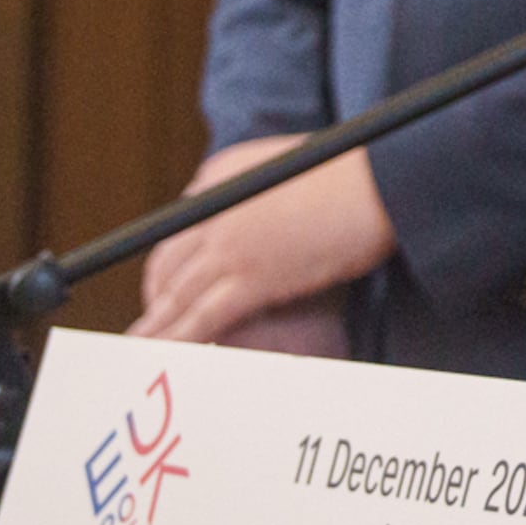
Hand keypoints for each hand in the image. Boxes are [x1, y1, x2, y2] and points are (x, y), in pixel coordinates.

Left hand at [130, 137, 396, 345]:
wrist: (385, 177)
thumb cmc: (358, 170)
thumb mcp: (294, 164)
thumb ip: (264, 187)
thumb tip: (264, 216)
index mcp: (220, 177)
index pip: (179, 226)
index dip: (172, 263)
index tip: (169, 286)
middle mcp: (212, 208)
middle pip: (167, 264)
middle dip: (157, 300)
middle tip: (150, 328)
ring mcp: (228, 245)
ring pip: (177, 298)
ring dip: (155, 331)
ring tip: (140, 355)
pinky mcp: (251, 277)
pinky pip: (202, 319)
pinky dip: (178, 342)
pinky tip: (165, 360)